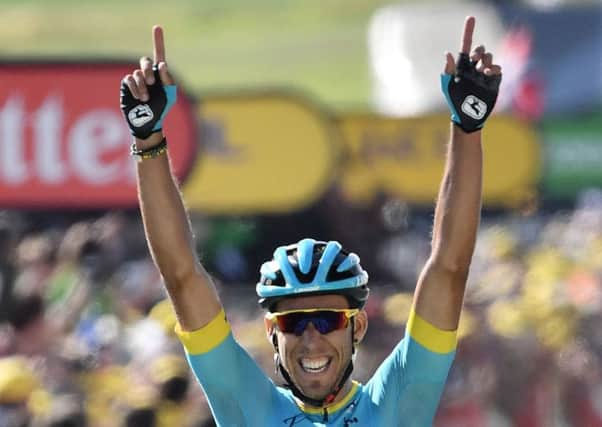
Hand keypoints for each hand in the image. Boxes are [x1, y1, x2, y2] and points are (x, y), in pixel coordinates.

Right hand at [120, 25, 176, 140]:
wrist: (148, 122)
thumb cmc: (161, 108)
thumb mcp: (169, 95)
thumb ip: (168, 79)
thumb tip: (161, 64)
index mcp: (160, 75)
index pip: (158, 55)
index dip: (158, 41)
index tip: (157, 27)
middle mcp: (147, 74)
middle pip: (144, 61)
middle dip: (147, 70)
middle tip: (152, 82)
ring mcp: (137, 80)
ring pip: (137, 73)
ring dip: (142, 86)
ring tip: (146, 98)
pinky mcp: (127, 86)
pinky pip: (129, 80)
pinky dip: (135, 88)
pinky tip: (139, 98)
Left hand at [440, 16, 501, 132]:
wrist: (469, 114)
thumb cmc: (455, 100)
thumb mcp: (449, 85)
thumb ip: (448, 69)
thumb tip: (448, 53)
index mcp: (462, 66)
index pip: (466, 45)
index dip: (468, 31)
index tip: (471, 18)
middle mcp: (473, 67)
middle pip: (479, 50)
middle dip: (478, 51)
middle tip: (475, 58)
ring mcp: (484, 73)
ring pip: (489, 58)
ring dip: (486, 61)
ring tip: (482, 72)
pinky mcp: (494, 80)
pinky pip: (497, 68)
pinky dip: (494, 68)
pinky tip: (489, 74)